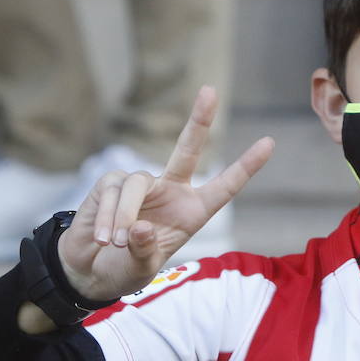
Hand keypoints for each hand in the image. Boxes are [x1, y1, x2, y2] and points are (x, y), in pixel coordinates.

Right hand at [56, 86, 273, 303]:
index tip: (269, 142)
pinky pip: (112, 192)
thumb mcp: (141, 269)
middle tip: (210, 90)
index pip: (224, 186)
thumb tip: (138, 225)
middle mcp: (170, 190)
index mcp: (192, 211)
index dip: (245, 166)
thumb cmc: (124, 268)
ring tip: (115, 243)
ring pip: (136, 184)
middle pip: (187, 150)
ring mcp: (140, 184)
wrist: (90, 270)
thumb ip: (144, 250)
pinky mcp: (110, 183)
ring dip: (124, 216)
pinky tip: (101, 238)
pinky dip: (106, 218)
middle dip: (199, 120)